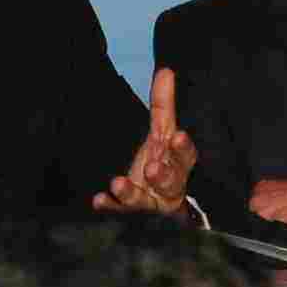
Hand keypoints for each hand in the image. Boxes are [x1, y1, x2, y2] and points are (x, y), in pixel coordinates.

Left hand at [93, 69, 196, 216]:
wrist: (156, 205)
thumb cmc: (161, 164)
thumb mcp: (161, 134)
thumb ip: (163, 106)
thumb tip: (165, 70)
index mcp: (178, 165)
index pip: (186, 156)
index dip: (183, 148)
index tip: (178, 136)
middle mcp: (169, 188)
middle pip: (171, 183)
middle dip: (163, 176)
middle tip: (153, 168)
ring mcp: (151, 205)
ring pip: (146, 203)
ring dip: (132, 193)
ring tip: (118, 183)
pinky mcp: (133, 216)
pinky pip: (122, 214)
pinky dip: (111, 207)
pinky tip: (99, 200)